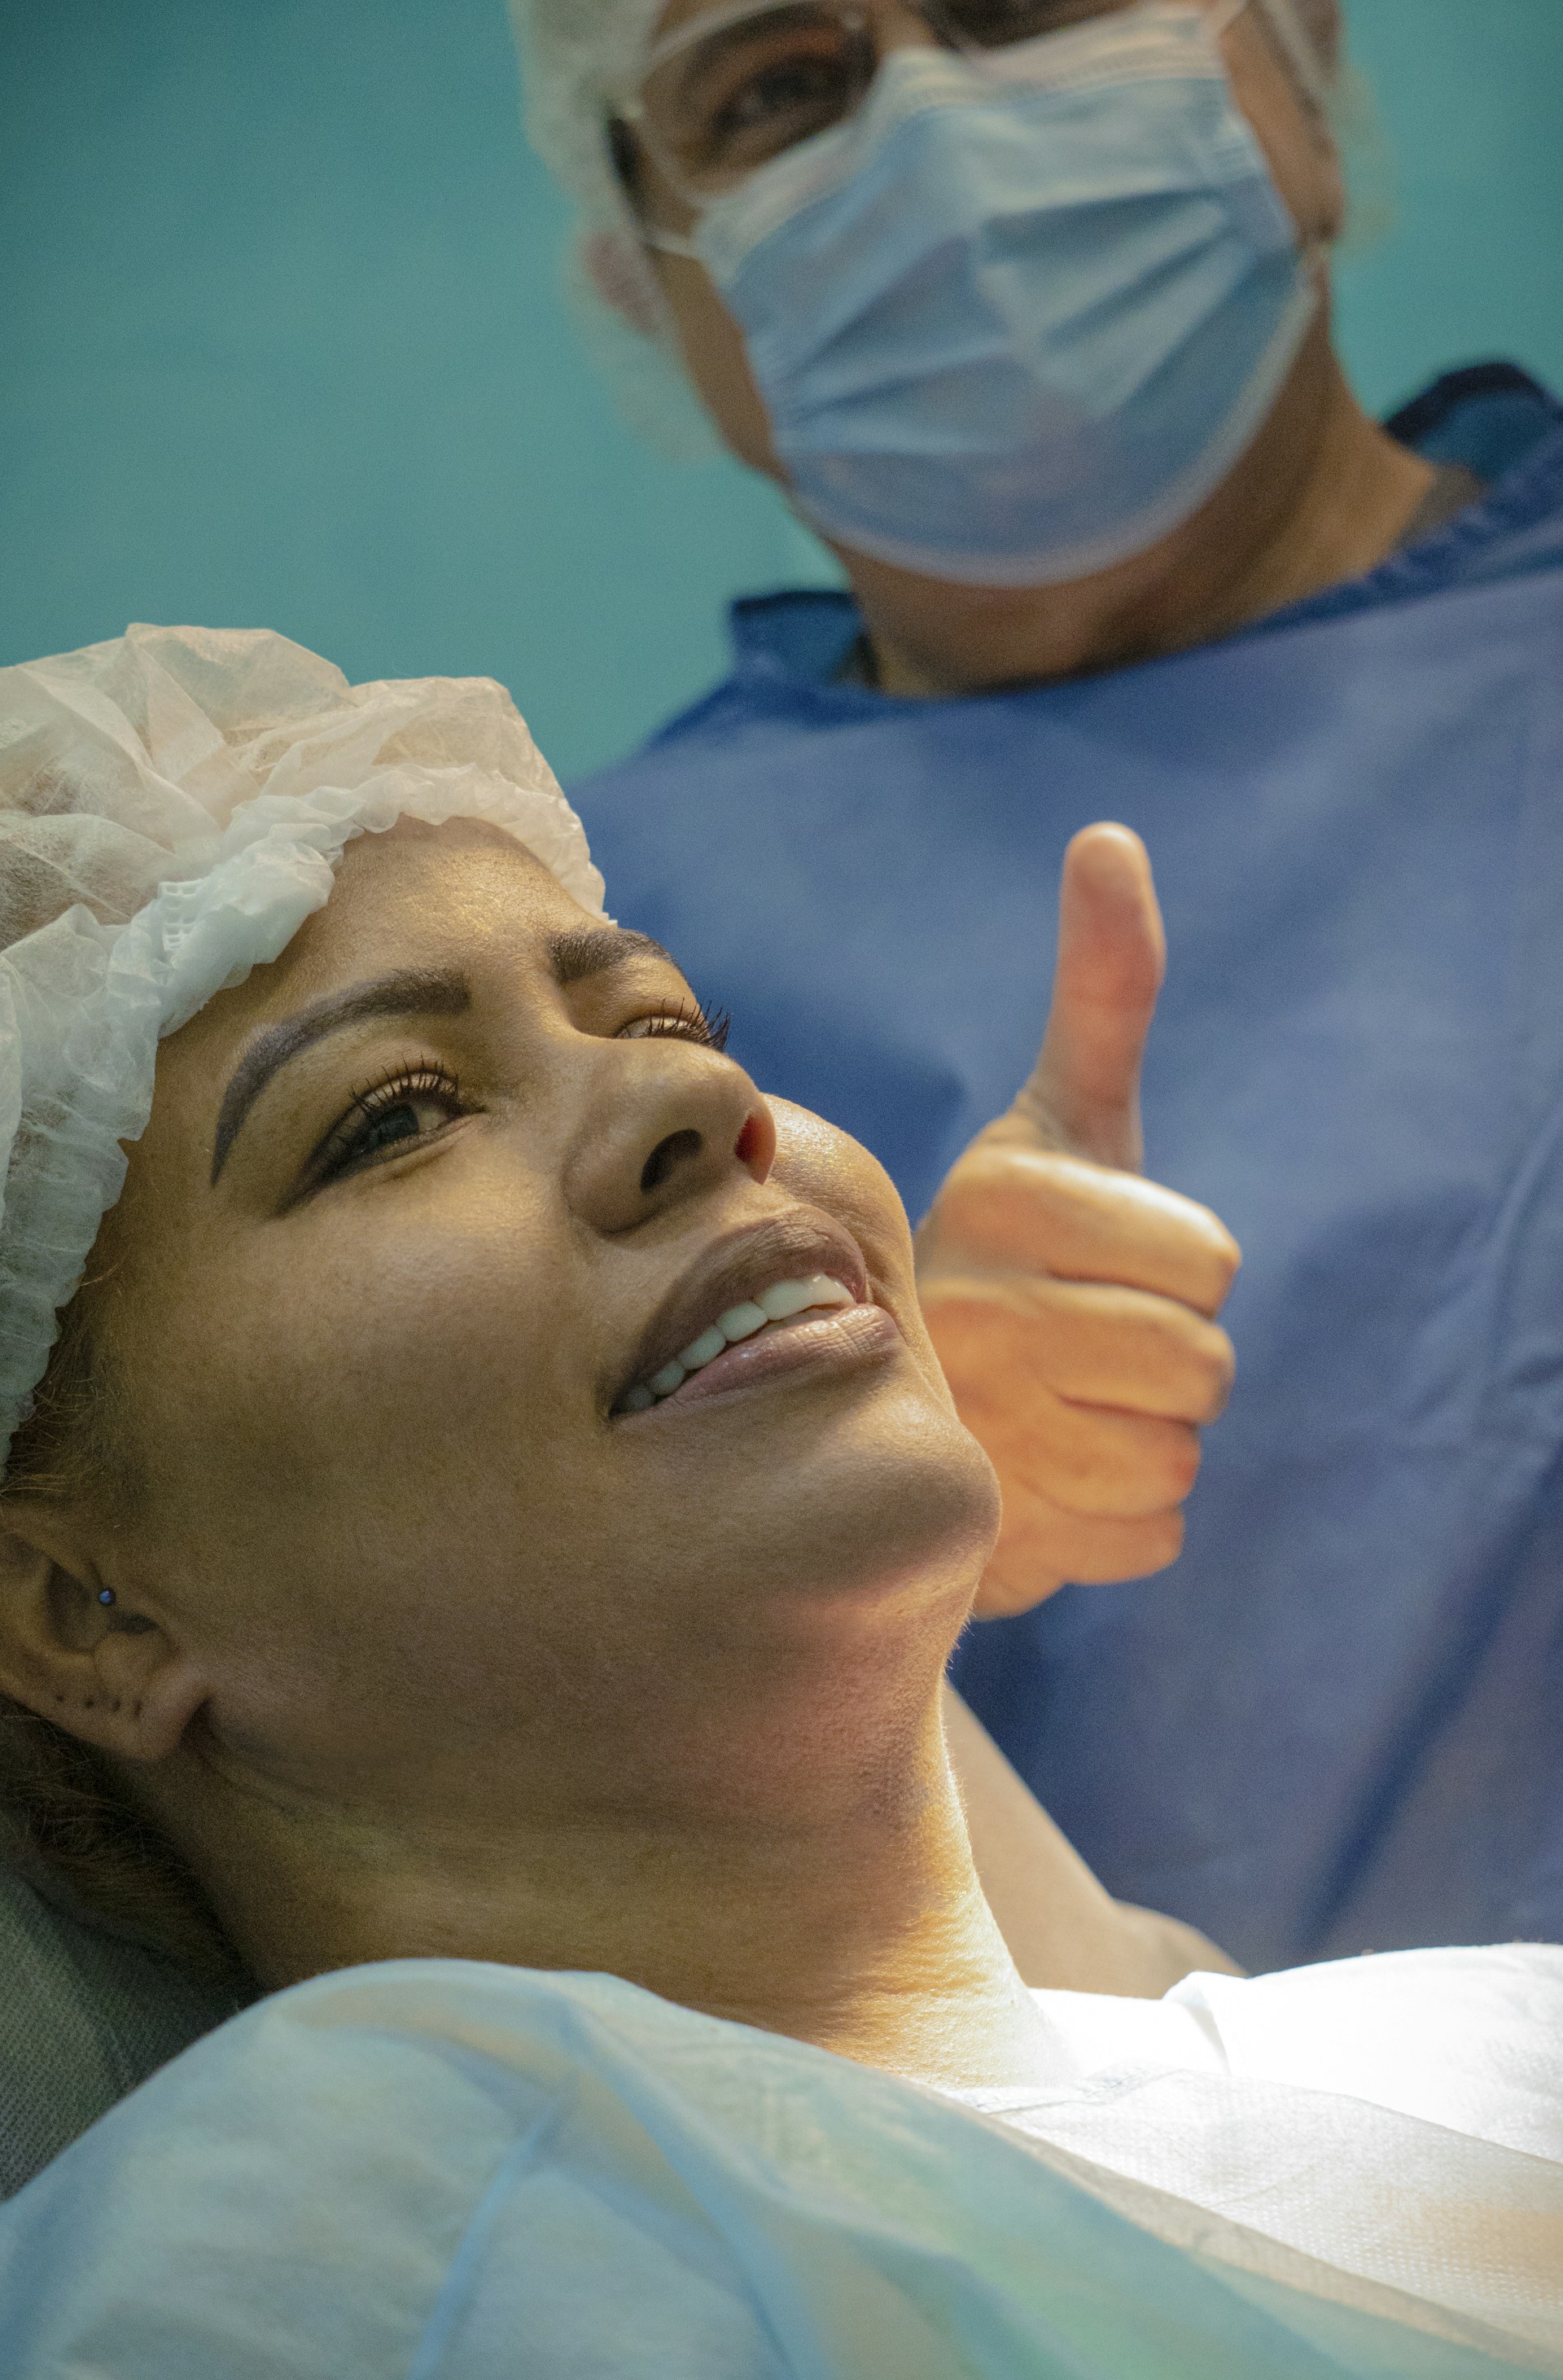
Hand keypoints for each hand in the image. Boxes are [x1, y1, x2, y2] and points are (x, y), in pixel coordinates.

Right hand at [915, 825, 1239, 1618]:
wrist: (904, 1419)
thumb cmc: (1017, 1256)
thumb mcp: (1063, 1125)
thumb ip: (1101, 993)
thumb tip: (1110, 838)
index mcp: (997, 1194)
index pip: (1210, 1263)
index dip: (1185, 1268)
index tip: (1106, 1262)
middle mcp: (965, 1310)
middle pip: (1201, 1367)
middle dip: (1175, 1364)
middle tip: (1092, 1347)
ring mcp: (969, 1436)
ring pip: (1174, 1458)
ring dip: (1145, 1443)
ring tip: (1061, 1413)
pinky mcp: (983, 1542)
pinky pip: (1148, 1538)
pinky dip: (1120, 1521)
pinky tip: (1050, 1484)